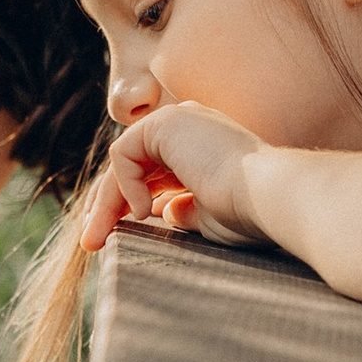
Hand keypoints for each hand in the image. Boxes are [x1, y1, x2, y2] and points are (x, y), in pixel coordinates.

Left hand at [76, 99, 264, 252]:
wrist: (272, 198)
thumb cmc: (250, 214)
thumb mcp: (208, 216)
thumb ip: (184, 210)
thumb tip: (165, 212)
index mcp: (204, 146)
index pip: (154, 172)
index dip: (130, 203)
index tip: (111, 237)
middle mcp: (191, 126)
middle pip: (134, 166)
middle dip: (107, 205)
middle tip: (89, 242)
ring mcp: (179, 119)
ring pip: (123, 162)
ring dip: (107, 201)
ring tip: (99, 237)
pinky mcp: (166, 122)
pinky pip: (124, 154)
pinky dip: (126, 185)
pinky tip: (144, 211)